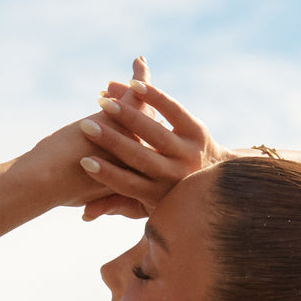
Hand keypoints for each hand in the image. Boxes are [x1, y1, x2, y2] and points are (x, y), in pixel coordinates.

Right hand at [75, 57, 229, 220]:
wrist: (216, 182)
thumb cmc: (169, 193)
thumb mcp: (146, 205)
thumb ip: (117, 205)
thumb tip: (85, 216)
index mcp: (158, 195)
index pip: (128, 185)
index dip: (107, 174)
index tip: (85, 162)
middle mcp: (174, 176)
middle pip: (140, 157)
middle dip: (112, 142)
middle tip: (88, 127)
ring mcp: (188, 153)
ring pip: (155, 134)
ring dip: (129, 117)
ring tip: (106, 102)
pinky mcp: (197, 131)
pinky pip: (174, 110)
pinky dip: (154, 97)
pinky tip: (135, 85)